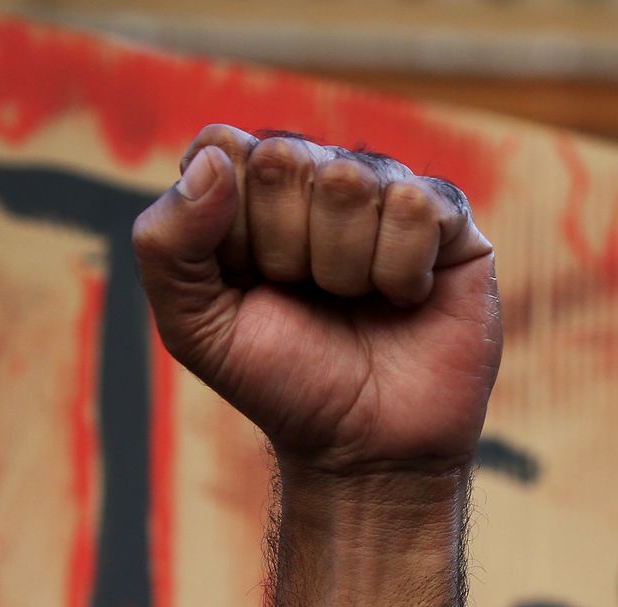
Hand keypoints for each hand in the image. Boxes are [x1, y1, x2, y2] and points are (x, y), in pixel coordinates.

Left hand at [133, 126, 500, 476]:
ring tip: (357, 303)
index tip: (249, 281)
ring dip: (345, 268)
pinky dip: (401, 273)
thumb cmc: (283, 381)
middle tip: (307, 297)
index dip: (232, 225)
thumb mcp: (195, 327)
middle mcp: (320, 173)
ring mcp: (387, 190)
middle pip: (284, 157)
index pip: (224, 148)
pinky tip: (406, 300)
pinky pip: (415, 205)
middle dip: (286, 248)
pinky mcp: (450, 217)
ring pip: (350, 180)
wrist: (368, 446)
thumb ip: (167, 243)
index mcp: (252, 187)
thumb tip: (214, 161)